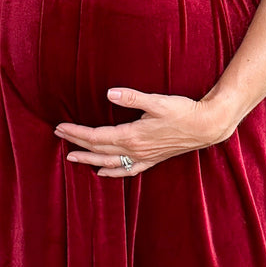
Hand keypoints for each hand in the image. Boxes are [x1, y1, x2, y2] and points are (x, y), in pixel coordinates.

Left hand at [55, 86, 233, 176]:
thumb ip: (132, 98)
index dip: (77, 132)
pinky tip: (102, 172)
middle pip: (99, 149)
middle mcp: (135, 150)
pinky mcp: (152, 160)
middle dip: (77, 142)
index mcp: (132, 136)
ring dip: (89, 159)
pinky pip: (127, 171)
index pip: (97, 136)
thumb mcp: (157, 101)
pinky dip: (112, 173)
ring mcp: (143, 157)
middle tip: (58, 136)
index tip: (61, 127)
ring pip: (109, 162)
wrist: (206, 126)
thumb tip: (109, 93)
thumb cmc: (183, 111)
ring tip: (71, 157)